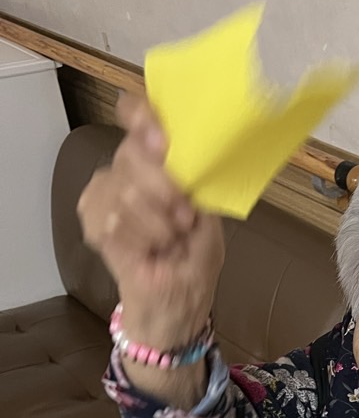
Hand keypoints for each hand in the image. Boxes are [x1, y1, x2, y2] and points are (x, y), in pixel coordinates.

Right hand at [77, 93, 224, 349]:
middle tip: (184, 220)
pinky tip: (148, 251)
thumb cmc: (193, 260)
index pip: (138, 117)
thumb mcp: (207, 219)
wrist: (176, 302)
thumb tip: (178, 153)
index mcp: (158, 160)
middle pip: (131, 153)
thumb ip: (194, 184)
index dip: (142, 116)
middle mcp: (128, 169)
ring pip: (122, 190)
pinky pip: (110, 219)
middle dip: (165, 188)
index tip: (160, 137)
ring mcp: (105, 193)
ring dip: (156, 224)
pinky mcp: (93, 222)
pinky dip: (138, 239)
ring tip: (169, 242)